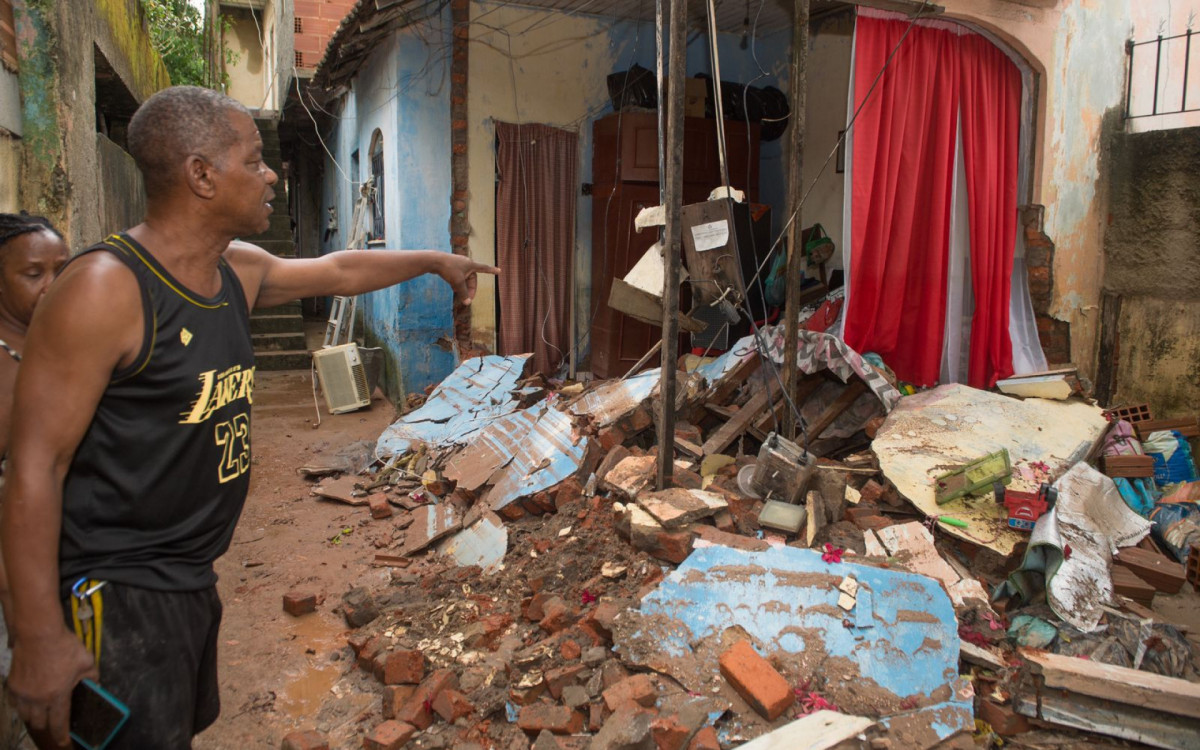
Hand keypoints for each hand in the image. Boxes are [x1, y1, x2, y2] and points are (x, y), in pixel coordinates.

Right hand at [7, 628, 97, 747]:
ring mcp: (22, 693)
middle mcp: (37, 698)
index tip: (63, 743)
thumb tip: (95, 686)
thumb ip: (91, 677)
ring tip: (42, 711)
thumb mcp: (86, 662)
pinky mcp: (12, 685)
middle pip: (39, 723)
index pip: (58, 723)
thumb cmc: (63, 646)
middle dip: (47, 725)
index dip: (61, 735)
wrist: (38, 633)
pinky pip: (15, 703)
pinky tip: (30, 699)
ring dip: (34, 716)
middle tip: (54, 720)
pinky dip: (22, 705)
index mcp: (57, 695)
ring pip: (25, 715)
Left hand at [438, 254, 498, 305]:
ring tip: (457, 292)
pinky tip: (452, 287)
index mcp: (471, 264)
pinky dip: (457, 283)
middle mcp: (466, 263)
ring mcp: (458, 264)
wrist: (433, 261)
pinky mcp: (451, 266)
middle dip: (469, 289)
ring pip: (464, 278)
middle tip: (466, 299)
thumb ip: (463, 293)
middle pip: (472, 279)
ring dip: (462, 287)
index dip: (492, 271)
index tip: (499, 271)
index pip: (484, 268)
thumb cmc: (448, 269)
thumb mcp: (458, 283)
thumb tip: (467, 303)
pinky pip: (457, 276)